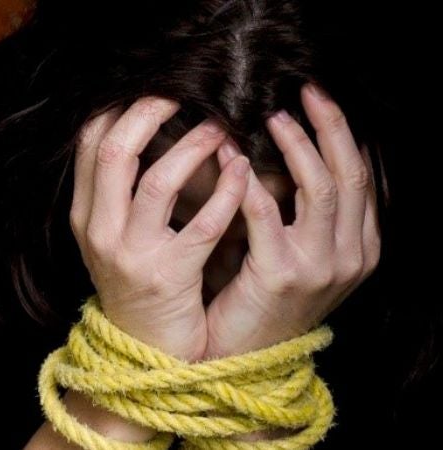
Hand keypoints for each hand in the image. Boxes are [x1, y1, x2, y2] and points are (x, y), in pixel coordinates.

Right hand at [70, 97, 250, 361]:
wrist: (144, 350)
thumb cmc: (138, 284)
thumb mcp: (113, 236)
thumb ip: (120, 191)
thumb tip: (145, 127)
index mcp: (85, 215)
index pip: (90, 144)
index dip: (119, 107)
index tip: (152, 86)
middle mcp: (99, 230)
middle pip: (114, 151)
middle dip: (149, 112)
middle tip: (184, 92)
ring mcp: (131, 254)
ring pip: (157, 181)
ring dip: (193, 145)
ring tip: (221, 126)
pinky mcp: (168, 276)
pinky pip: (201, 224)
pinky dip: (226, 192)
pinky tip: (242, 170)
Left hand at [203, 83, 381, 358]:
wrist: (243, 355)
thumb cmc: (261, 298)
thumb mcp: (298, 253)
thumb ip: (302, 211)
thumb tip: (287, 151)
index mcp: (360, 247)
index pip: (363, 177)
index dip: (343, 134)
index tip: (321, 99)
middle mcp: (351, 255)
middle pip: (351, 174)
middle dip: (331, 127)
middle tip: (306, 90)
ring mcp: (321, 267)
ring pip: (321, 188)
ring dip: (297, 146)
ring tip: (272, 116)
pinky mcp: (282, 276)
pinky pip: (267, 215)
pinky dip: (250, 181)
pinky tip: (230, 156)